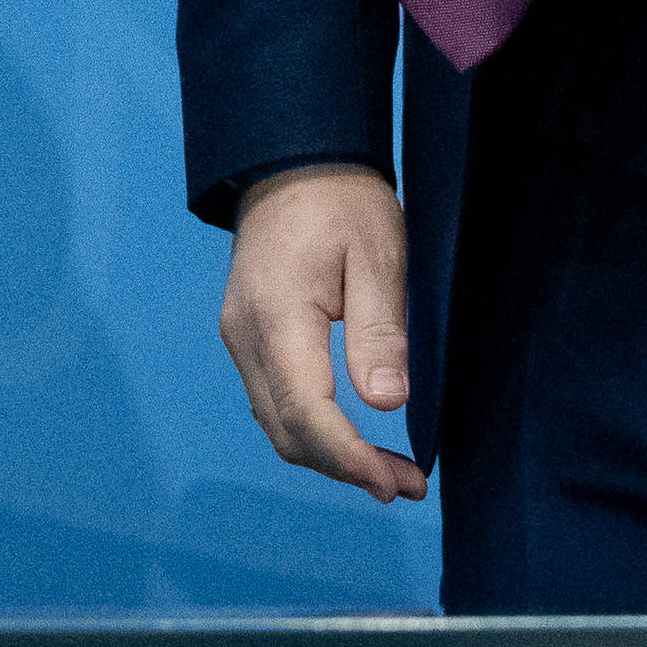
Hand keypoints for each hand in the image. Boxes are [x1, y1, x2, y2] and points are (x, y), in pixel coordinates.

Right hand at [216, 162, 426, 502]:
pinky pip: (273, 402)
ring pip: (276, 423)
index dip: (349, 457)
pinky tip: (351, 437)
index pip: (305, 411)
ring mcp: (239, 337)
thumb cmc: (342, 202)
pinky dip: (312, 432)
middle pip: (286, 430)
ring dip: (329, 456)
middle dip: (344, 467)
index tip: (395, 482)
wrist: (292, 161)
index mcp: (276, 316)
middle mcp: (245, 335)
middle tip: (407, 484)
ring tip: (388, 471)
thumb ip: (379, 332)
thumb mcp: (379, 258)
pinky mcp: (247, 337)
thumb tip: (385, 403)